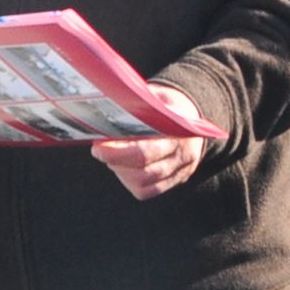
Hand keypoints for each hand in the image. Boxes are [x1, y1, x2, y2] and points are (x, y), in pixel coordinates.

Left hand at [93, 85, 211, 199]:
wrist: (191, 116)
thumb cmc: (168, 105)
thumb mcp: (157, 97)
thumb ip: (138, 105)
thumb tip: (107, 110)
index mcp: (179, 133)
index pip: (145, 152)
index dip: (118, 154)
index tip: (98, 146)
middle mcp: (183, 155)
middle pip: (144, 172)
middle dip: (115, 162)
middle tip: (99, 150)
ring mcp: (180, 171)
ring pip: (143, 184)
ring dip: (121, 172)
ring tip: (113, 157)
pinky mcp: (174, 180)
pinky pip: (148, 192)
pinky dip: (130, 182)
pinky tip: (124, 167)